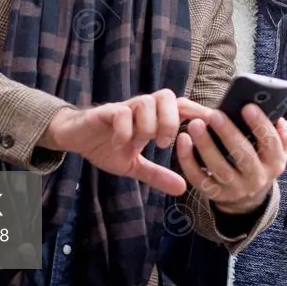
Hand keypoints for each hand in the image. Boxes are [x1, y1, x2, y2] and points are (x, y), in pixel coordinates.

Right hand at [40, 89, 208, 196]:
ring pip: (147, 102)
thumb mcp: (134, 165)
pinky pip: (122, 112)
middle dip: (170, 121)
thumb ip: (157, 174)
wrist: (74, 138)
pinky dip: (125, 129)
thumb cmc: (106, 147)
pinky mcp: (105, 112)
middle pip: (168, 97)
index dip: (197, 111)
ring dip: (149, 125)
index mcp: (152, 118)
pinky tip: (120, 143)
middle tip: (163, 143)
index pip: (181, 106)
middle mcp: (141, 108)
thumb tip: (183, 188)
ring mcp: (124, 108)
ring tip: (141, 143)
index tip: (212, 122)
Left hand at [175, 104, 286, 214]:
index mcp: (275, 162)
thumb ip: (280, 131)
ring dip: (205, 145)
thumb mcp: (276, 147)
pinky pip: (199, 178)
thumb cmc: (260, 157)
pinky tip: (183, 141)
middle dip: (228, 133)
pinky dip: (188, 160)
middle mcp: (258, 178)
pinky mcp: (216, 195)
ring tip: (195, 124)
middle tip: (214, 114)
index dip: (260, 124)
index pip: (271, 143)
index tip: (247, 106)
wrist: (249, 194)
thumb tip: (280, 120)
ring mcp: (236, 189)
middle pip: (244, 156)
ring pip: (219, 168)